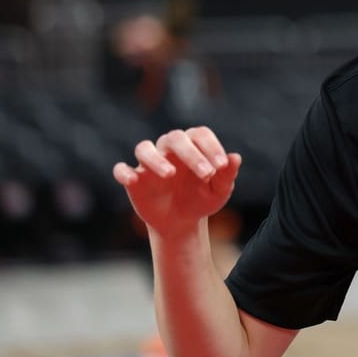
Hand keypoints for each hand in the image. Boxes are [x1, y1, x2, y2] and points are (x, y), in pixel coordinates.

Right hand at [112, 127, 240, 238]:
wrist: (181, 222)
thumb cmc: (202, 199)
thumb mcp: (218, 191)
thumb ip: (227, 175)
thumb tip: (236, 157)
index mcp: (193, 145)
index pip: (200, 134)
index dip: (211, 146)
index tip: (222, 166)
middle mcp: (169, 149)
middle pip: (174, 138)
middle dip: (191, 154)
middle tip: (206, 174)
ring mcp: (149, 163)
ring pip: (144, 148)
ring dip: (156, 159)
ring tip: (170, 174)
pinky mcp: (134, 180)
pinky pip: (121, 169)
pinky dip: (123, 172)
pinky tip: (133, 180)